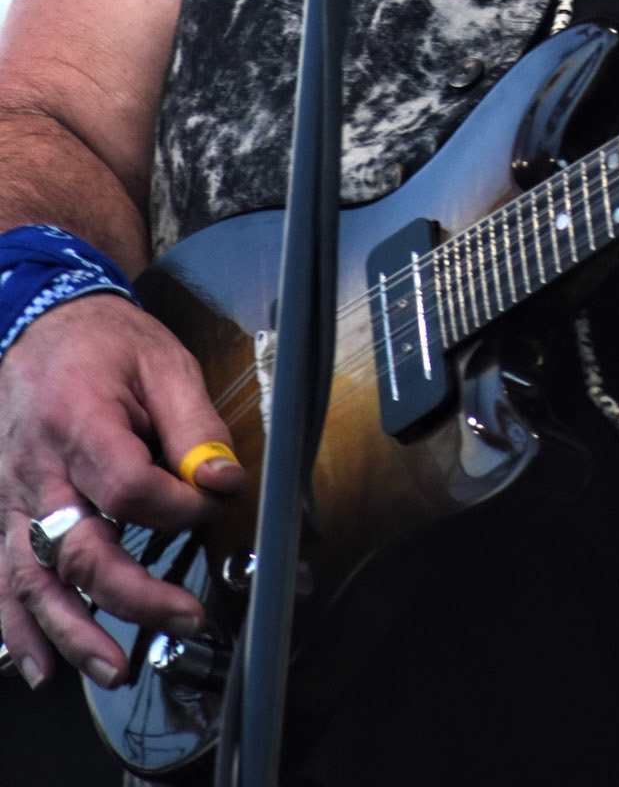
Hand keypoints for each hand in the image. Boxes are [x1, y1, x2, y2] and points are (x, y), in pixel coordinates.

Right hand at [0, 292, 242, 688]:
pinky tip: (41, 666)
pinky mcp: (1, 513)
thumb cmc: (106, 343)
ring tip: (114, 667)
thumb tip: (223, 480)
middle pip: (78, 548)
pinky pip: (1, 579)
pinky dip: (17, 628)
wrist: (42, 323)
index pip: (129, 489)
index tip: (213, 503)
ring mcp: (10, 496)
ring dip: (71, 631)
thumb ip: (195, 425)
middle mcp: (38, 468)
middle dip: (132, 595)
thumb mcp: (165, 362)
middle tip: (184, 619)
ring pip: (31, 578)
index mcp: (81, 423)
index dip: (178, 508)